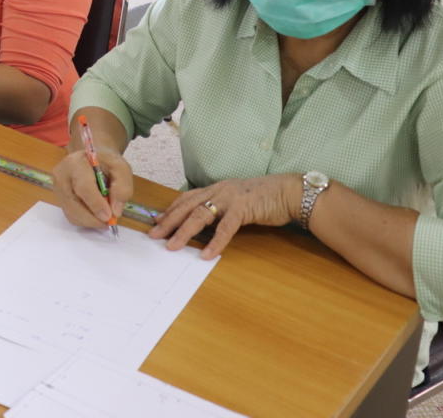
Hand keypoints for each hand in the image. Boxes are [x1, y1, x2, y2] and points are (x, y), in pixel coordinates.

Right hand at [53, 148, 133, 229]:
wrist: (92, 159)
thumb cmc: (106, 162)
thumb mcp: (121, 168)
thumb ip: (122, 187)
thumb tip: (115, 211)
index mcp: (75, 163)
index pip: (83, 187)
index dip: (96, 204)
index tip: (109, 216)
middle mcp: (61, 177)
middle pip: (73, 205)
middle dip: (93, 218)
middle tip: (109, 222)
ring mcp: (57, 190)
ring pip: (72, 214)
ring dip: (90, 221)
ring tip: (104, 215)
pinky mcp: (59, 200)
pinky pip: (72, 217)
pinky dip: (86, 220)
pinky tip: (95, 213)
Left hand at [150, 173, 299, 258]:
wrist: (288, 191)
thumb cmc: (263, 198)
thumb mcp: (235, 201)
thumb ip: (219, 209)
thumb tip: (202, 226)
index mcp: (215, 188)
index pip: (185, 199)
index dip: (170, 210)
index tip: (156, 222)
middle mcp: (218, 190)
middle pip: (186, 206)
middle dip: (168, 221)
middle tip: (154, 235)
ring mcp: (230, 198)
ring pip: (200, 215)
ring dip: (184, 232)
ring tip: (172, 246)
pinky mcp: (244, 208)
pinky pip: (226, 228)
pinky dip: (215, 242)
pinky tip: (207, 254)